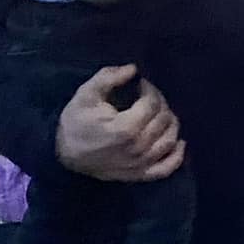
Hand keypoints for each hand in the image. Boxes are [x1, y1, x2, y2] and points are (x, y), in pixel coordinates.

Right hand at [56, 64, 183, 181]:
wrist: (64, 154)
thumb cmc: (75, 122)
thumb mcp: (86, 94)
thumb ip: (109, 77)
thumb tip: (133, 68)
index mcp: (125, 127)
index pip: (152, 103)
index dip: (150, 88)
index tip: (141, 84)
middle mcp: (138, 148)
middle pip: (163, 119)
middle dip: (160, 102)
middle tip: (149, 96)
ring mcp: (140, 164)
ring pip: (170, 140)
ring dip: (171, 122)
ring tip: (161, 112)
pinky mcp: (140, 175)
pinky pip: (166, 168)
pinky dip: (177, 155)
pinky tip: (179, 142)